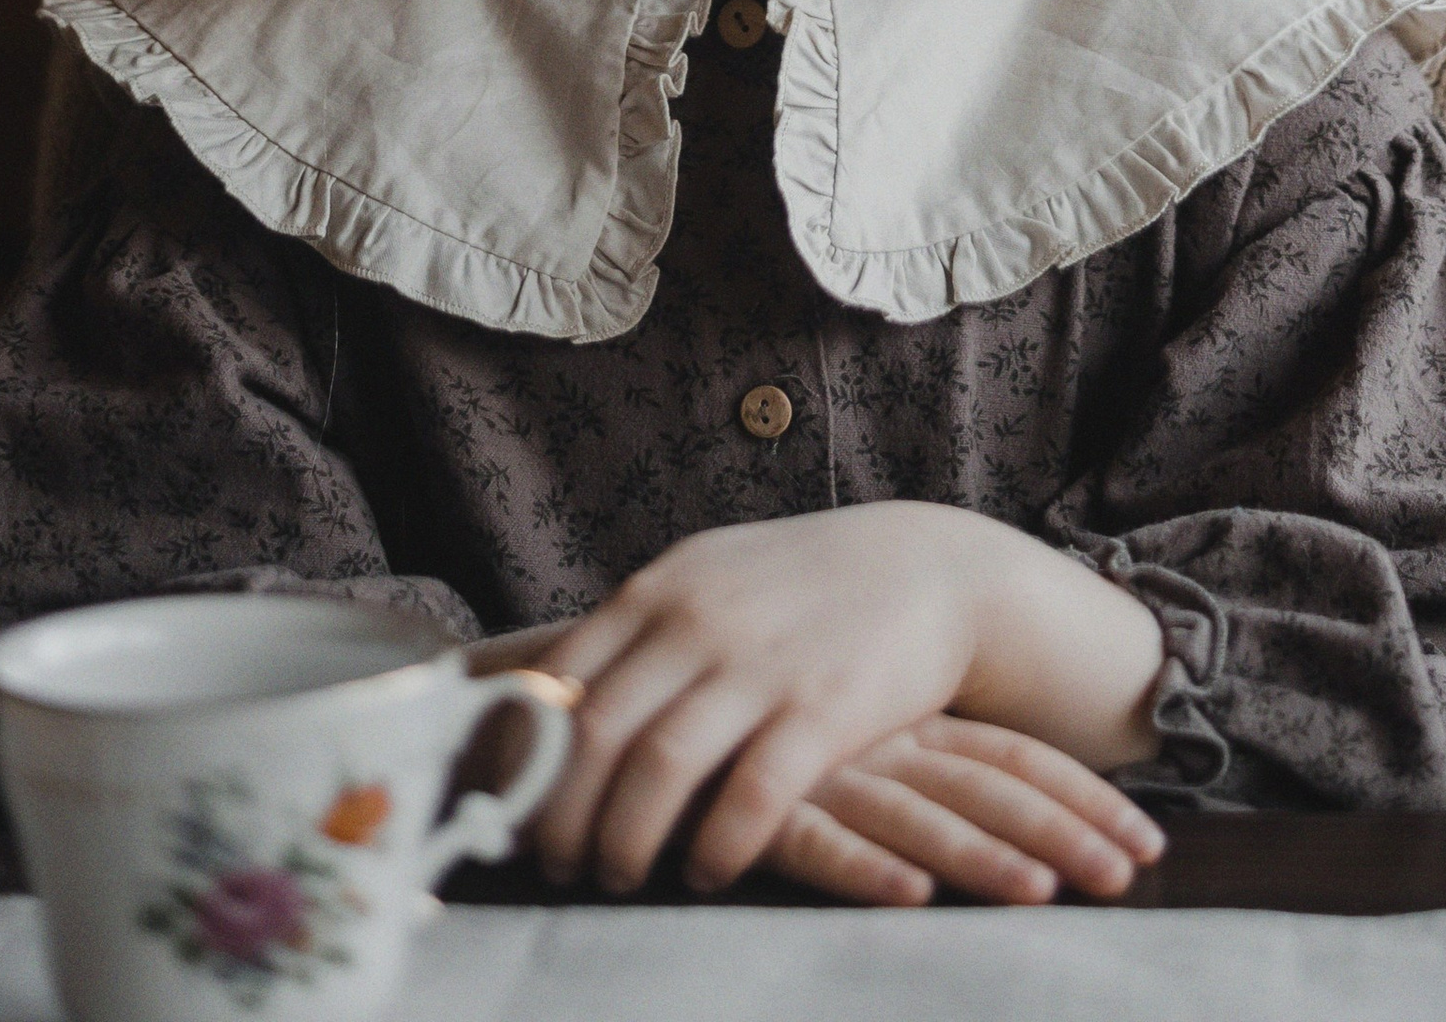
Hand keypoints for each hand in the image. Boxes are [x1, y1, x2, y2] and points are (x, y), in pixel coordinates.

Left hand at [533, 505, 1163, 894]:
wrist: (931, 568)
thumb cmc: (805, 587)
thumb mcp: (712, 578)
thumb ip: (640, 630)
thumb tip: (546, 704)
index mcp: (663, 588)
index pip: (558, 682)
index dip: (524, 758)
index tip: (514, 810)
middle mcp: (700, 621)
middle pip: (593, 735)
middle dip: (560, 817)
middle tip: (555, 864)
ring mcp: (762, 664)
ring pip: (657, 771)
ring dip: (623, 842)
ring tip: (617, 876)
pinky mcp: (823, 710)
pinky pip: (748, 799)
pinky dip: (714, 849)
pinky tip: (706, 871)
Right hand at [765, 717, 1163, 905]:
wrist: (664, 700)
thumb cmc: (773, 733)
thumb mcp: (861, 739)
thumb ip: (921, 774)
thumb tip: (1009, 826)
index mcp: (912, 718)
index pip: (1017, 758)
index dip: (1085, 800)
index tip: (1149, 845)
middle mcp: (883, 738)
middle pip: (988, 787)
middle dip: (1062, 833)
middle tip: (1126, 877)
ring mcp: (826, 770)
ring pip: (918, 814)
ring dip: (980, 857)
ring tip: (1041, 894)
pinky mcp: (760, 808)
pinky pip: (819, 840)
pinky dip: (866, 869)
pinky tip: (911, 896)